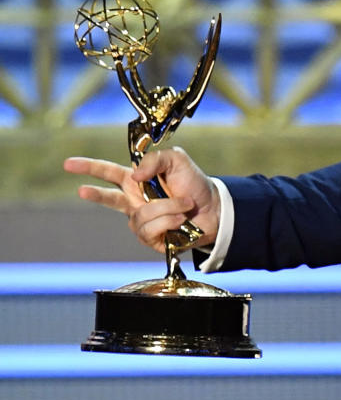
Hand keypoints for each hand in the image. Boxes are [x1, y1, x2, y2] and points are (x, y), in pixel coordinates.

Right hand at [63, 147, 220, 254]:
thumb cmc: (194, 184)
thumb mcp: (177, 161)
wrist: (214, 210)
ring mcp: (141, 222)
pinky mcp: (151, 239)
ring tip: (185, 206)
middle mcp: (134, 202)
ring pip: (141, 215)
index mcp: (137, 182)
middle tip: (81, 190)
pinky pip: (151, 230)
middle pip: (107, 198)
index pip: (108, 173)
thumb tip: (134, 176)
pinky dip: (169, 221)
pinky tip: (180, 221)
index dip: (88, 168)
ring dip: (167, 208)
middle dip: (94, 194)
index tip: (68, 164)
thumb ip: (155, 160)